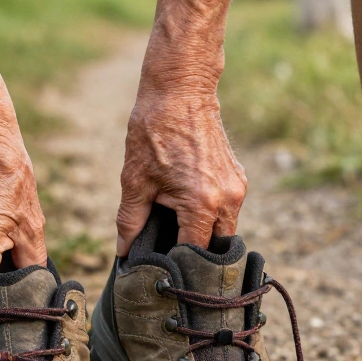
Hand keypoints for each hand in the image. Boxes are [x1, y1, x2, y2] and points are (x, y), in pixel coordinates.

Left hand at [117, 83, 246, 255]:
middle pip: (217, 247)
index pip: (194, 253)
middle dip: (197, 254)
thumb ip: (129, 220)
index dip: (177, 264)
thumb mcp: (135, 179)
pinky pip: (228, 210)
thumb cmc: (155, 131)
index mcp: (202, 204)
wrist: (181, 90)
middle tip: (172, 256)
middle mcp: (228, 199)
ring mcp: (237, 188)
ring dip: (205, 234)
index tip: (162, 270)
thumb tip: (122, 250)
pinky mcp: (239, 177)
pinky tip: (188, 209)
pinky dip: (211, 215)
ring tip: (178, 231)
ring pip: (225, 230)